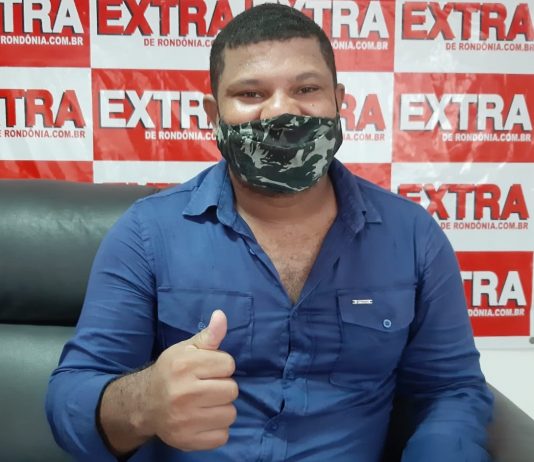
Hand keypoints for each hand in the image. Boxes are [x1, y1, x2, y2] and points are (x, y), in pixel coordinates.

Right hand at [144, 310, 237, 450]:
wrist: (144, 403)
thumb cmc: (171, 372)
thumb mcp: (186, 349)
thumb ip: (208, 335)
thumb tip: (222, 315)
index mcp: (184, 366)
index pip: (228, 364)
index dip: (221, 365)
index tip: (209, 369)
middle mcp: (184, 393)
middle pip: (232, 390)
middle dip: (223, 387)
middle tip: (207, 387)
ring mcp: (185, 420)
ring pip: (230, 414)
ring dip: (222, 408)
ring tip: (205, 403)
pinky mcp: (188, 441)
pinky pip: (223, 436)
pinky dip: (217, 429)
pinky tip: (203, 419)